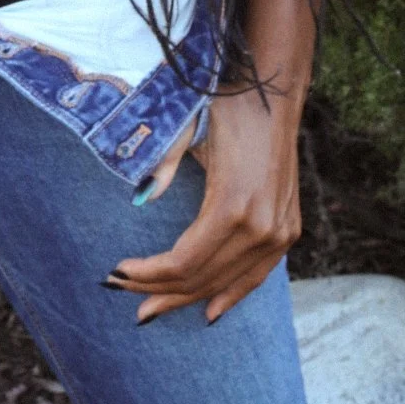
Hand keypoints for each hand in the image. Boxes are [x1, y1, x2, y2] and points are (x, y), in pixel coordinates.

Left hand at [105, 83, 302, 324]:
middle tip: (123, 293)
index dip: (146, 275)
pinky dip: (231, 294)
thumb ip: (162, 165)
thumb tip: (141, 198)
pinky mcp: (288, 230)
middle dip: (158, 290)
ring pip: (225, 282)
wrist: (275, 92)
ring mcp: (279, 233)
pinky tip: (209, 311)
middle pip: (201, 278)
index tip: (116, 273)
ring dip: (187, 296)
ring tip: (153, 307)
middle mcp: (261, 228)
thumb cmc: (227, 108)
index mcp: (233, 206)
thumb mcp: (188, 131)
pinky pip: (256, 276)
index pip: (182, 262)